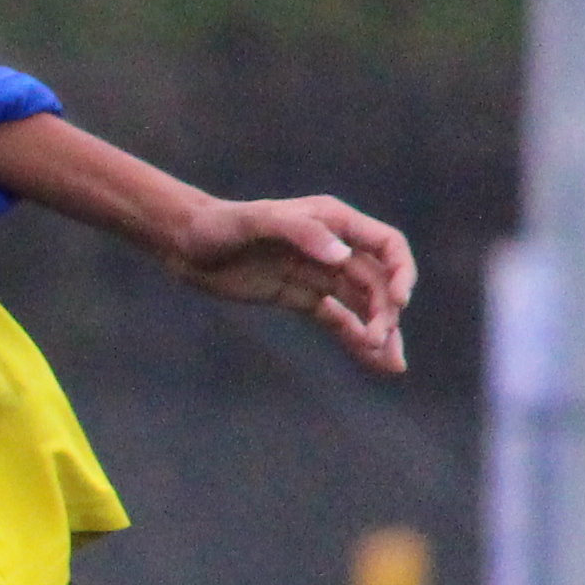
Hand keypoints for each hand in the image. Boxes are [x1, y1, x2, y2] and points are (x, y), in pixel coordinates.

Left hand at [159, 191, 415, 374]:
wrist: (184, 243)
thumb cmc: (218, 224)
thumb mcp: (254, 222)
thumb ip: (299, 231)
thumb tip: (342, 257)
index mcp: (334, 221)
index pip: (386, 245)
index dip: (401, 272)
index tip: (399, 302)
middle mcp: (333, 247)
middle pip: (378, 281)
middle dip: (386, 311)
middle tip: (378, 340)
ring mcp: (318, 273)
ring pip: (362, 304)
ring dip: (380, 330)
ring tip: (389, 363)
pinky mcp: (300, 296)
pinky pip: (337, 318)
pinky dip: (355, 336)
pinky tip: (372, 359)